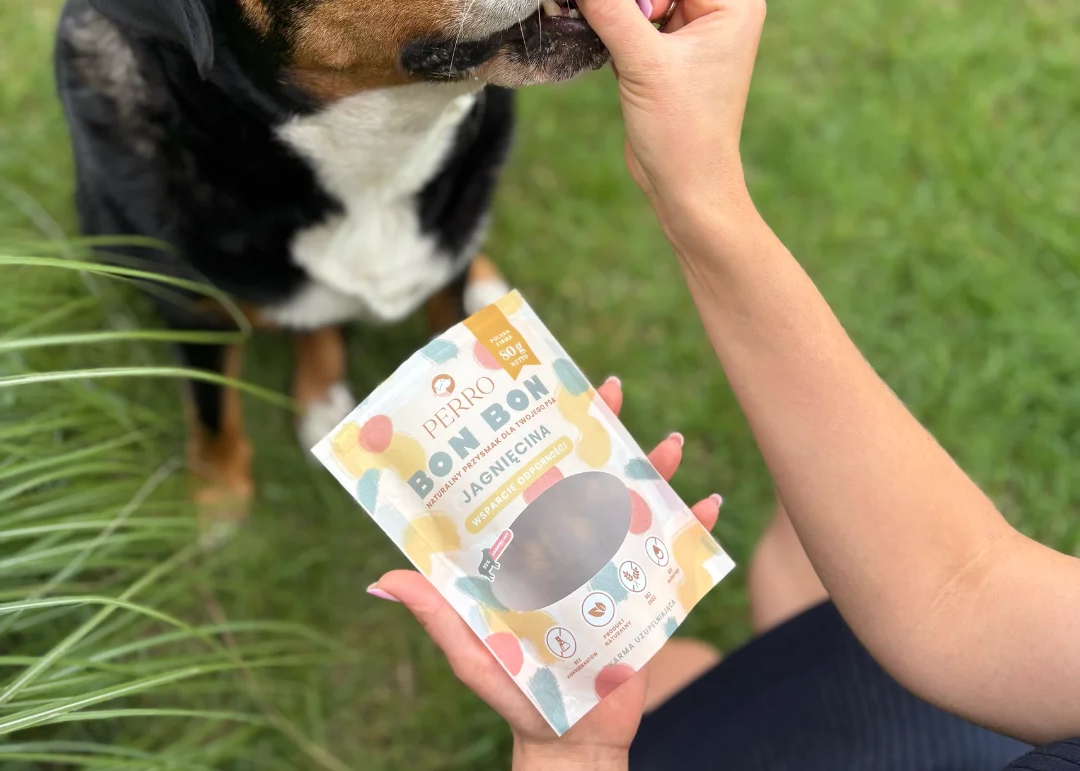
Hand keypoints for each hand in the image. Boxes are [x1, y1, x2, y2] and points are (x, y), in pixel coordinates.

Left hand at [369, 378, 721, 770]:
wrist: (569, 738)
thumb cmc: (514, 689)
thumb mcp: (472, 648)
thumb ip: (436, 611)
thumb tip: (383, 578)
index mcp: (535, 546)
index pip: (540, 477)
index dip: (544, 435)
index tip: (548, 394)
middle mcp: (574, 544)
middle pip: (592, 474)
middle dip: (605, 429)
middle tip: (613, 390)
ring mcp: (613, 564)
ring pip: (638, 502)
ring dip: (657, 469)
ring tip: (670, 443)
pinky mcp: (647, 592)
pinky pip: (678, 555)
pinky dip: (696, 530)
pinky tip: (707, 505)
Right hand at [577, 0, 765, 239]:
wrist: (686, 187)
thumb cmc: (682, 131)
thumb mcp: (645, 63)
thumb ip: (612, 9)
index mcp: (732, 0)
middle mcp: (717, 8)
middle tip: (622, 25)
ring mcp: (690, 29)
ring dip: (619, 8)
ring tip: (618, 45)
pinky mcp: (665, 50)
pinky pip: (633, 15)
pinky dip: (615, 24)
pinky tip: (611, 52)